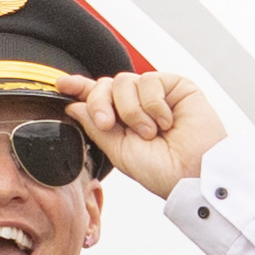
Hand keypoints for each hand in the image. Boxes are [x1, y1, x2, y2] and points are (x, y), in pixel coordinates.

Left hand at [60, 63, 218, 194]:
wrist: (193, 173)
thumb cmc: (161, 170)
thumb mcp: (119, 152)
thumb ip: (96, 127)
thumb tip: (73, 105)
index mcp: (121, 122)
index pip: (96, 98)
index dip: (78, 88)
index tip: (61, 83)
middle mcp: (137, 104)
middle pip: (104, 85)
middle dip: (100, 104)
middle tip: (110, 124)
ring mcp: (155, 94)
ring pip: (124, 81)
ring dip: (132, 110)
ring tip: (151, 132)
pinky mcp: (175, 85)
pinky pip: (149, 81)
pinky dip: (154, 105)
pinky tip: (167, 122)